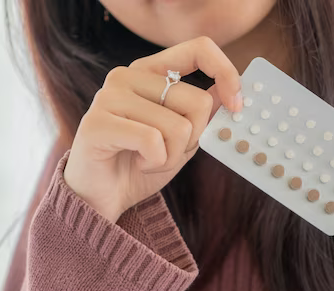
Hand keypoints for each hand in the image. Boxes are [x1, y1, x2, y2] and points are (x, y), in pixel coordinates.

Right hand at [63, 36, 242, 222]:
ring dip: (172, 157)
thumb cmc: (139, 166)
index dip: (226, 73)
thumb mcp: (182, 139)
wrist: (102, 198)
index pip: (198, 49)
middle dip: (193, 139)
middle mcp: (127, 76)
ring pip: (179, 126)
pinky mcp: (97, 123)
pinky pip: (153, 141)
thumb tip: (231, 91)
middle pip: (198, 101)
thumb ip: (202, 113)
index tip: (236, 106)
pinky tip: (137, 163)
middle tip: (167, 151)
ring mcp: (109, 96)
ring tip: (148, 161)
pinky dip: (155, 163)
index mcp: (149, 72)